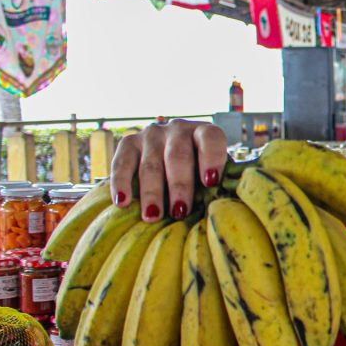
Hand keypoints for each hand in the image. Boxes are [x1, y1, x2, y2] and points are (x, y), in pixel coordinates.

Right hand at [110, 119, 226, 220]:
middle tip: (180, 212)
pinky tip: (122, 202)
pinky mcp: (128, 143)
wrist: (168, 158)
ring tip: (153, 216)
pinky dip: (121, 183)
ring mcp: (151, 135)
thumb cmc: (199, 172)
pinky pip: (122, 163)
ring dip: (152, 192)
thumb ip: (218, 182)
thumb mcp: (211, 171)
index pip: (211, 138)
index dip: (212, 158)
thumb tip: (224, 206)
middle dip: (179, 185)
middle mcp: (178, 129)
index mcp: (204, 133)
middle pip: (178, 156)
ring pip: (151, 165)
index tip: (211, 182)